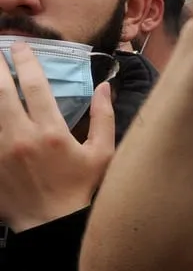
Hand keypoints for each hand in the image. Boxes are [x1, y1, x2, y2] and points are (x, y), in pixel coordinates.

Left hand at [0, 43, 114, 230]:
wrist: (49, 224)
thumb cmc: (79, 188)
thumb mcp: (102, 154)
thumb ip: (103, 118)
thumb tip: (105, 87)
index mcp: (52, 133)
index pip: (36, 86)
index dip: (26, 62)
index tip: (20, 46)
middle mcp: (21, 137)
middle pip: (2, 91)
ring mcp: (0, 150)